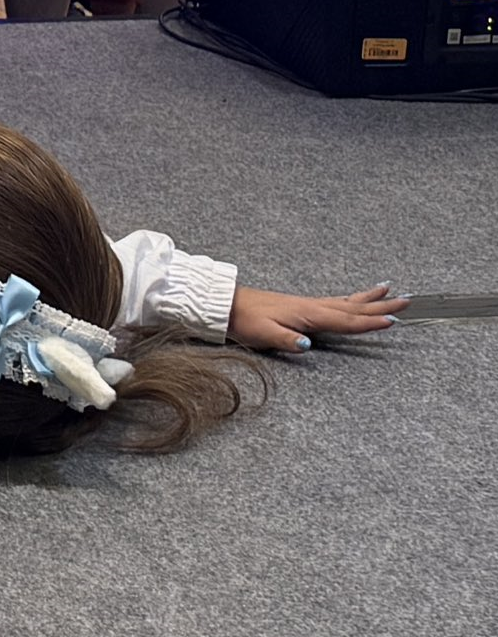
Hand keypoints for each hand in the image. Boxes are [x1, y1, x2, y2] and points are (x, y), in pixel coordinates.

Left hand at [227, 283, 408, 352]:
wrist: (227, 306)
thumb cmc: (245, 322)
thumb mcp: (263, 334)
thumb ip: (286, 340)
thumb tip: (308, 345)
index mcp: (308, 315)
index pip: (346, 320)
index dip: (369, 323)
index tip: (393, 321)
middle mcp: (313, 307)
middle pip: (354, 307)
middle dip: (382, 306)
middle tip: (408, 301)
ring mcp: (309, 305)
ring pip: (348, 302)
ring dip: (371, 299)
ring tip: (391, 291)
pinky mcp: (303, 306)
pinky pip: (336, 301)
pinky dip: (352, 298)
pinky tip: (356, 299)